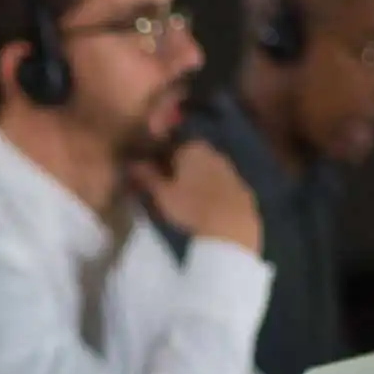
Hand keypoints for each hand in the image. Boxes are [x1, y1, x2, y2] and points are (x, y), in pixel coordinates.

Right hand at [128, 140, 260, 253]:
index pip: (171, 145)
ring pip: (207, 169)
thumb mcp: (162, 194)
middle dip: (178, 167)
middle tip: (166, 185)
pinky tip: (206, 206)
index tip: (150, 171)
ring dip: (196, 178)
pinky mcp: (243, 188)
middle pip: (191, 156)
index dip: (158, 157)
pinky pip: (221, 184)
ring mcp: (231, 169)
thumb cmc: (191, 207)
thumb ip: (146, 176)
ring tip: (185, 197)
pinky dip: (212, 190)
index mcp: (192, 148)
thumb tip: (131, 164)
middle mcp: (214, 152)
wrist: (231, 228)